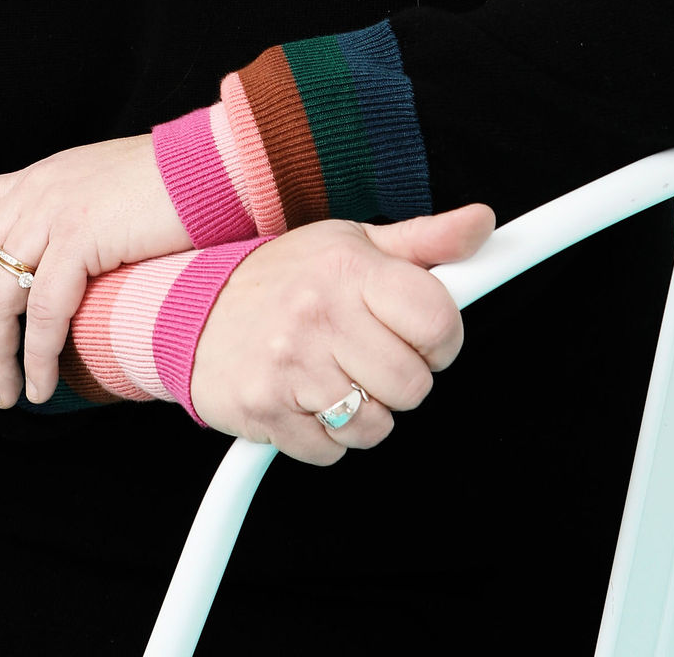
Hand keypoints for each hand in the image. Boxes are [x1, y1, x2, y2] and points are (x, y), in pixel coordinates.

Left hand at [0, 134, 189, 406]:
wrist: (213, 163)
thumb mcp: (99, 189)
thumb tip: (49, 270)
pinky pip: (43, 312)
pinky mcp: (82, 238)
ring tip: (6, 395)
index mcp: (32, 179)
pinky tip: (43, 385)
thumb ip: (64, 218)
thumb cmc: (170, 184)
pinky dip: (37, 357)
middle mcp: (31, 193)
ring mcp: (53, 213)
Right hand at [188, 204, 493, 463]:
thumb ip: (426, 241)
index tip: (423, 335)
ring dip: (364, 411)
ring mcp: (289, 362)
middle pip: (413, 385)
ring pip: (377, 425)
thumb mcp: (353, 243)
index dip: (442, 338)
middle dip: (400, 378)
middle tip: (368, 355)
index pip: (438, 320)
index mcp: (348, 266)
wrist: (191, 309)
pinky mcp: (265, 408)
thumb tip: (482, 223)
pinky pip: (332, 451)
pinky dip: (325, 435)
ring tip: (333, 374)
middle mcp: (317, 311)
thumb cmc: (284, 276)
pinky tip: (305, 397)